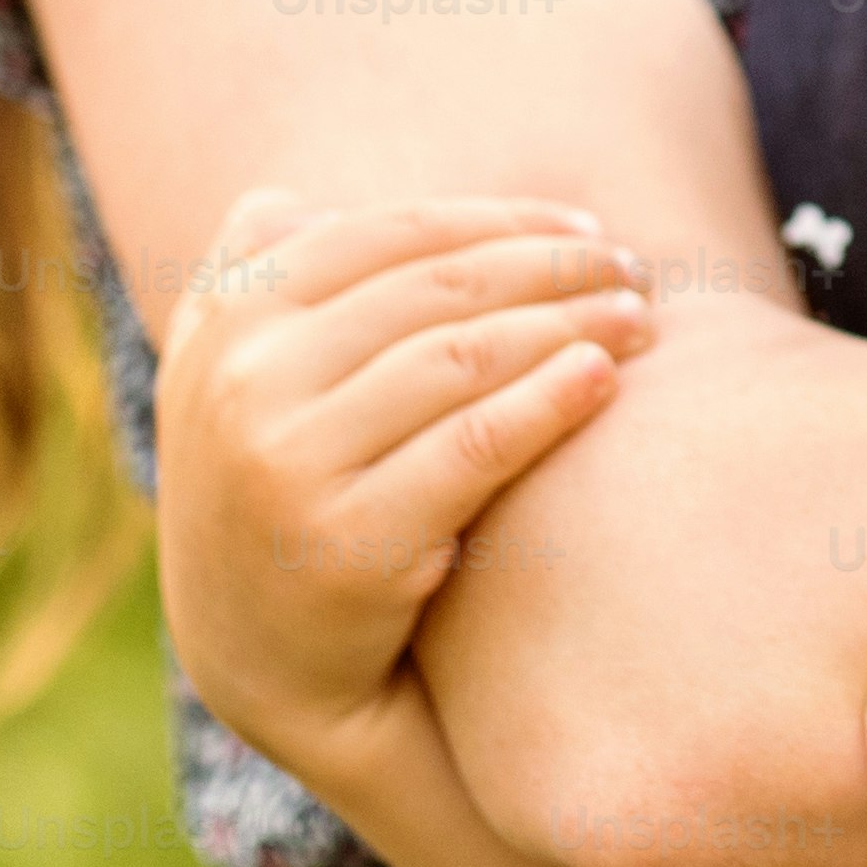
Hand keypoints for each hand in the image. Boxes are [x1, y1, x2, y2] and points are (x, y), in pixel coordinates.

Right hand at [151, 187, 658, 786]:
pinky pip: (474, 445)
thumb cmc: (279, 496)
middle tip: (635, 268)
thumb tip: (305, 200)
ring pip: (461, 359)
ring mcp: (288, 463)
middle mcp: (243, 384)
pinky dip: (549, 399)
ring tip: (641, 320)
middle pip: (436, 290)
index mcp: (225, 323)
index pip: (387, 235)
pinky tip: (604, 378)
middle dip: (552, 267)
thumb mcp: (229, 385)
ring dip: (569, 324)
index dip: (499, 220)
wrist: (264, 665)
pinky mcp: (345, 542)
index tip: (583, 226)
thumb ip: (255, 283)